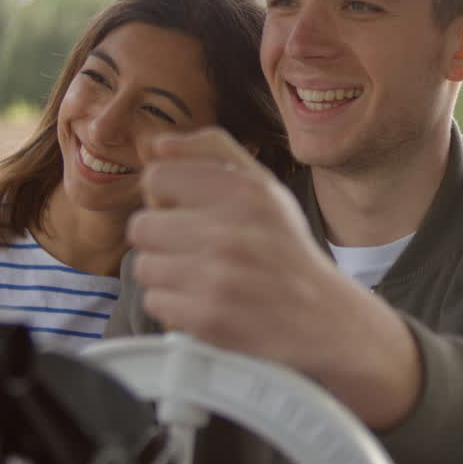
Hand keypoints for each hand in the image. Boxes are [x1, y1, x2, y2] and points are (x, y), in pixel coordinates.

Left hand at [127, 128, 419, 428]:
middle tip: (197, 250)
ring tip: (202, 278)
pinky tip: (206, 302)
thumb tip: (157, 146)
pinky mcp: (206, 317)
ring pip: (143, 267)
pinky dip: (175, 306)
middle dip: (164, 240)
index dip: (167, 197)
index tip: (189, 212)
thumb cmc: (284, 248)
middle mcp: (230, 231)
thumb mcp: (264, 187)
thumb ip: (213, 151)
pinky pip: (154, 302)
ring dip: (167, 275)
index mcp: (245, 191)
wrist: (321, 316)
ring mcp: (217, 276)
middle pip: (141, 225)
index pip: (157, 177)